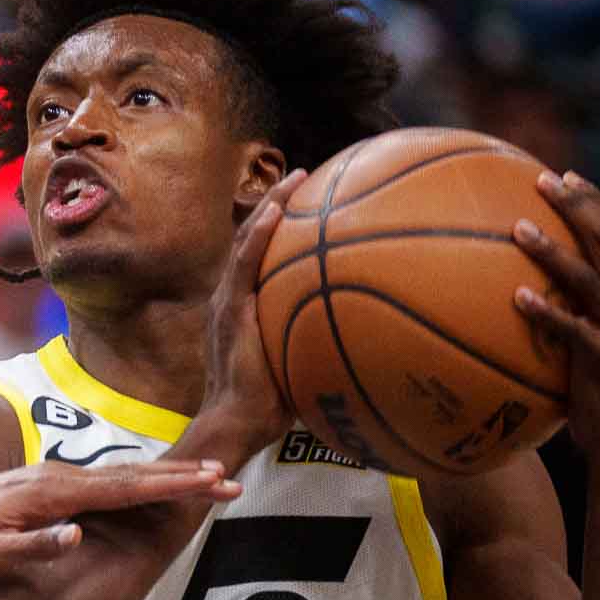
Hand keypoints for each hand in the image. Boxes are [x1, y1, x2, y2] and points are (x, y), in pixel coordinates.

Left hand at [0, 459, 238, 584]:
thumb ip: (29, 548)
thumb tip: (77, 536)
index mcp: (45, 494)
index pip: (122, 489)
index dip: (171, 488)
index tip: (212, 484)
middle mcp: (50, 476)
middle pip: (130, 474)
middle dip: (182, 477)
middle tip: (230, 477)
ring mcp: (45, 476)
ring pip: (118, 474)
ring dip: (163, 476)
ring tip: (206, 478)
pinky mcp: (40, 483)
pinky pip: (100, 480)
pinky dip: (134, 480)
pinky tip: (150, 483)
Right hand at [198, 170, 307, 447]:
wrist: (237, 423)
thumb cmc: (271, 406)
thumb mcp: (301, 365)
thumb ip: (323, 342)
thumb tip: (372, 337)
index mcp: (244, 306)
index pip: (259, 255)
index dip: (280, 225)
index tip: (309, 200)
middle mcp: (231, 296)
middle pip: (252, 237)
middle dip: (278, 203)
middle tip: (306, 176)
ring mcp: (227, 300)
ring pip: (247, 240)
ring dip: (271, 206)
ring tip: (295, 179)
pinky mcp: (230, 310)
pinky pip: (245, 263)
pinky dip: (258, 234)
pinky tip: (276, 212)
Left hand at [510, 171, 599, 462]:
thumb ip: (587, 295)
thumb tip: (536, 261)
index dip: (594, 201)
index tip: (564, 176)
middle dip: (577, 206)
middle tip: (541, 182)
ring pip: (588, 278)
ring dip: (551, 252)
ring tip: (517, 229)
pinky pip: (572, 329)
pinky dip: (545, 311)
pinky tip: (516, 297)